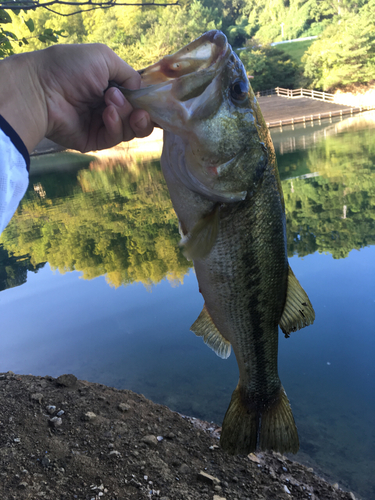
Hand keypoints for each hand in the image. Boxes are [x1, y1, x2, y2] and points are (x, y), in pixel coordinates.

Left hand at [0, 44, 153, 152]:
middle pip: (140, 119)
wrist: (43, 89)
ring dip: (127, 116)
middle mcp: (109, 107)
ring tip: (111, 103)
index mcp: (111, 87)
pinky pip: (115, 138)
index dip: (148, 103)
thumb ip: (130, 74)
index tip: (151, 101)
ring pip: (131, 130)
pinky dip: (116, 126)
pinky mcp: (95, 141)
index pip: (138, 100)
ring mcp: (102, 125)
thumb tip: (140, 92)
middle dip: (142, 113)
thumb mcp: (104, 58)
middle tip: (136, 108)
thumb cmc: (70, 68)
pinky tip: (107, 114)